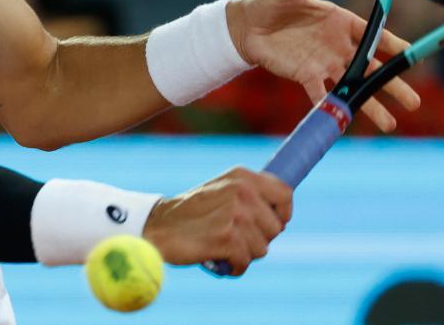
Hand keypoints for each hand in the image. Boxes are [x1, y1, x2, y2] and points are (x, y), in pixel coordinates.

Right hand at [142, 167, 290, 275]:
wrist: (158, 226)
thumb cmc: (192, 213)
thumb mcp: (222, 189)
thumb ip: (250, 194)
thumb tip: (282, 215)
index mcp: (242, 176)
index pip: (285, 194)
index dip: (283, 213)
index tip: (273, 223)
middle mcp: (242, 191)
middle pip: (276, 227)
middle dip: (259, 239)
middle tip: (235, 237)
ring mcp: (235, 214)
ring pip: (262, 248)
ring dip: (244, 254)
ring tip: (223, 245)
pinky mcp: (227, 238)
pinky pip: (245, 262)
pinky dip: (233, 267)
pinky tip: (219, 259)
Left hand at [227, 0, 420, 131]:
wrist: (249, 26)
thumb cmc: (272, 2)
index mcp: (341, 21)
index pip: (374, 34)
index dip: (394, 45)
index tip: (413, 57)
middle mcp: (339, 45)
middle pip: (371, 67)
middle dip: (392, 84)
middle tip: (414, 103)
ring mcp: (325, 63)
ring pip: (353, 87)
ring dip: (371, 105)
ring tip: (390, 126)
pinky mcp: (306, 75)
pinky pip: (322, 94)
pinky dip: (332, 107)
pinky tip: (346, 123)